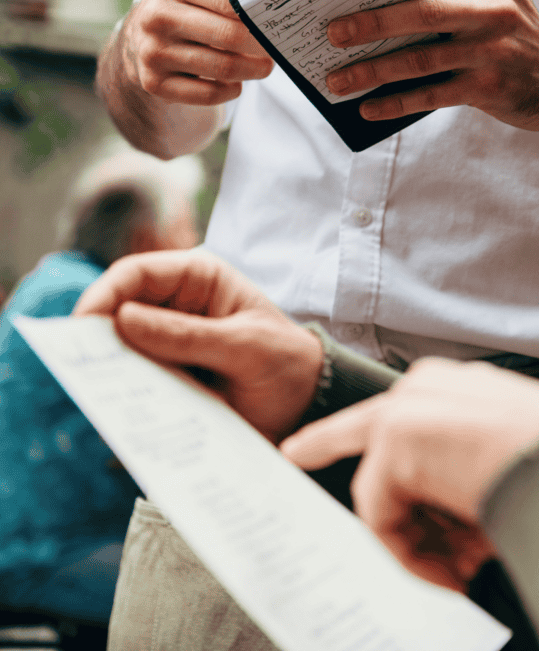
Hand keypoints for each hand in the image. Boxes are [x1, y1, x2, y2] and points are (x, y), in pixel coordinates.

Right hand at [74, 249, 322, 442]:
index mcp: (198, 279)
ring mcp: (168, 345)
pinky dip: (124, 397)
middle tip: (79, 364)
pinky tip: (119, 415)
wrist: (309, 408)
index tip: (84, 323)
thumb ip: (188, 335)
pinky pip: (135, 384)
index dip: (106, 293)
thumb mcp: (245, 346)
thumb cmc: (287, 362)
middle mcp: (176, 307)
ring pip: (122, 351)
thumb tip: (123, 319)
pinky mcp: (168, 380)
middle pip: (119, 311)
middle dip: (98, 336)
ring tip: (97, 392)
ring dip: (108, 370)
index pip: (137, 273)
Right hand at [123, 0, 273, 105]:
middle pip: (229, 36)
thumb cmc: (194, 4)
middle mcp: (157, 14)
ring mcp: (152, 50)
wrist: (147, 34)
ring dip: (252, 70)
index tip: (275, 24)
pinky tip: (235, 83)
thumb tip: (271, 9)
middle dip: (261, 46)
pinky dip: (230, 90)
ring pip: (222, 68)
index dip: (257, 14)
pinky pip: (208, 94)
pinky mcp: (153, 82)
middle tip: (276, 50)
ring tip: (263, 67)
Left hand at [282, 358, 538, 590]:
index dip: (377, 438)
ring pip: (382, 489)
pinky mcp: (394, 437)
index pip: (405, 411)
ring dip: (415, 540)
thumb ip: (467, 480)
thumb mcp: (511, 466)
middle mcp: (429, 386)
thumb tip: (456, 529)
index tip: (325, 438)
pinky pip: (381, 515)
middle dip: (325, 440)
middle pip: (362, 425)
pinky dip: (411, 553)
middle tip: (294, 452)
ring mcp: (408, 407)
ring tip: (462, 568)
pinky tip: (452, 569)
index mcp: (462, 387)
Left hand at [325, 0, 538, 129]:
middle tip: (331, 34)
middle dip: (369, 23)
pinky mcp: (491, 88)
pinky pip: (431, 95)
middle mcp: (492, 9)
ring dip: (373, 71)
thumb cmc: (516, 35)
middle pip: (419, 12)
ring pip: (419, 59)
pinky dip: (396, 102)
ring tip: (339, 81)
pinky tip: (369, 107)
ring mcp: (493, 51)